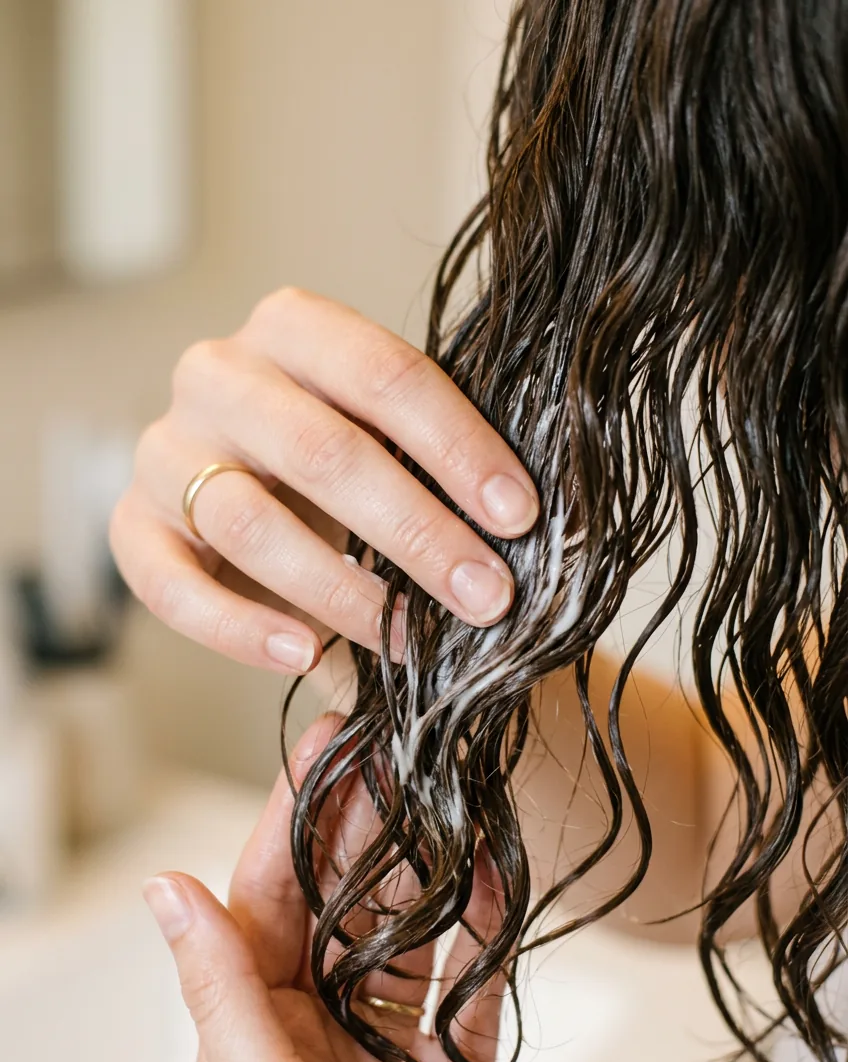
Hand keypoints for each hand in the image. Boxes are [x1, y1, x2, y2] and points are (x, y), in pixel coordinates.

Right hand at [111, 289, 538, 675]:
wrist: (247, 486)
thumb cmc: (339, 459)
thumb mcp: (386, 433)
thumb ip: (436, 454)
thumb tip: (533, 521)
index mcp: (293, 328)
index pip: (384, 374)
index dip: (458, 447)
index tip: (519, 517)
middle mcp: (218, 375)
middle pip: (321, 450)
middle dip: (416, 531)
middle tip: (485, 596)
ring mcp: (166, 449)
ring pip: (249, 521)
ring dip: (341, 591)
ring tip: (408, 639)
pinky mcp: (132, 526)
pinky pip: (171, 585)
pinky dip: (240, 628)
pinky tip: (303, 655)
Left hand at [141, 714, 537, 1061]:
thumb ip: (224, 991)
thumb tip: (164, 887)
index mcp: (255, 1031)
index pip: (267, 898)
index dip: (295, 818)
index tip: (324, 746)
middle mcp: (317, 1027)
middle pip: (341, 902)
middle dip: (368, 828)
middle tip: (401, 751)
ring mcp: (388, 1044)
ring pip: (407, 929)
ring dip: (429, 867)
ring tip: (451, 795)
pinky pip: (468, 977)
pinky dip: (485, 928)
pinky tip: (498, 878)